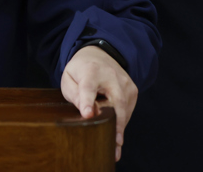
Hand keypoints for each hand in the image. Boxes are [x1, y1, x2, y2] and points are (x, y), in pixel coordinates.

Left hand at [61, 45, 137, 161]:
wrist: (100, 55)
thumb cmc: (80, 71)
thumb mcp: (69, 78)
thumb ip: (74, 95)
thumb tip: (87, 113)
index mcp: (90, 71)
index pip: (89, 87)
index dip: (88, 101)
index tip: (88, 114)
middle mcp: (111, 76)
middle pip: (116, 101)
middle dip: (115, 124)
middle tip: (114, 144)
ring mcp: (125, 83)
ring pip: (124, 110)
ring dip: (118, 128)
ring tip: (114, 147)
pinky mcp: (133, 90)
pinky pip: (128, 111)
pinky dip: (121, 123)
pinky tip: (115, 133)